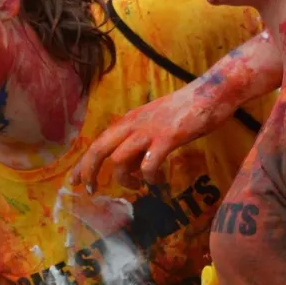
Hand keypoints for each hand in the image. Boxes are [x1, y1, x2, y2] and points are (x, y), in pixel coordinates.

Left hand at [73, 85, 212, 190]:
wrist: (211, 93)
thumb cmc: (185, 110)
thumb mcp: (154, 125)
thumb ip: (140, 144)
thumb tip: (133, 169)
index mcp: (129, 121)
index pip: (97, 143)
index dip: (83, 163)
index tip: (74, 181)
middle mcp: (134, 124)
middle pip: (99, 149)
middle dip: (89, 172)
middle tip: (90, 191)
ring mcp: (150, 130)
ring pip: (120, 160)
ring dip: (126, 179)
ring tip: (138, 186)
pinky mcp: (169, 137)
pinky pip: (149, 164)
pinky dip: (150, 178)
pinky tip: (158, 181)